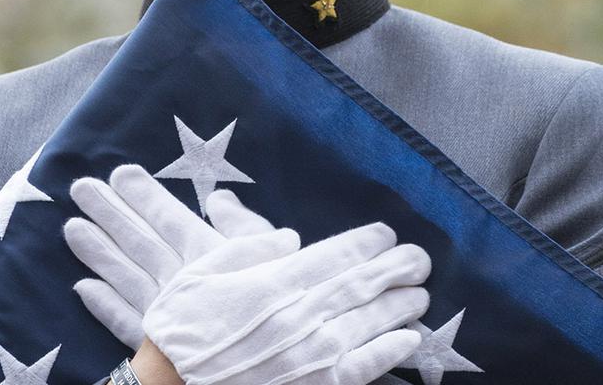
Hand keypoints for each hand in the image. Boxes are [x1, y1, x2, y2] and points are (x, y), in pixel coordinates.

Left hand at [64, 164, 278, 348]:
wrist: (268, 353)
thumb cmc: (276, 296)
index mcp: (204, 249)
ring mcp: (161, 309)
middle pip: (136, 239)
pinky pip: (122, 320)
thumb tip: (219, 198)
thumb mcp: (273, 250)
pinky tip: (82, 288)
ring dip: (97, 251)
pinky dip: (102, 305)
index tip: (118, 173)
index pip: (165, 214)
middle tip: (80, 188)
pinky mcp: (154, 342)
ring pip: (122, 274)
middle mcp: (176, 275)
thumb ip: (242, 223)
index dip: (141, 194)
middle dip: (108, 212)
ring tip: (70, 228)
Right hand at [142, 223, 429, 384]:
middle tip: (420, 258)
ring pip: (370, 322)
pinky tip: (409, 338)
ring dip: (400, 305)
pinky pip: (363, 368)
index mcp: (274, 283)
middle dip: (396, 268)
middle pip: (361, 284)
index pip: (336, 254)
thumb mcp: (201, 273)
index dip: (367, 242)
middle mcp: (299, 315)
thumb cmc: (182, 328)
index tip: (386, 234)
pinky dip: (390, 351)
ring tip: (420, 293)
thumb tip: (292, 238)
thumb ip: (248, 249)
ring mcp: (310, 355)